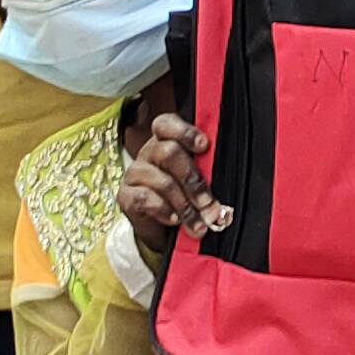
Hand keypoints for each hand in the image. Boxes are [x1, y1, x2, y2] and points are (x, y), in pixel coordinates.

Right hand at [118, 110, 223, 260]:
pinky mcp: (125, 196)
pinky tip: (175, 220)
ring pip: (162, 182)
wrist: (163, 229)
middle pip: (169, 153)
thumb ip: (208, 174)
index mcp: (168, 140)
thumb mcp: (200, 182)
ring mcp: (136, 173)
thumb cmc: (187, 197)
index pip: (167, 124)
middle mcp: (149, 152)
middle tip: (209, 204)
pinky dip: (165, 211)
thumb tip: (228, 183)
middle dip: (194, 181)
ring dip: (185, 205)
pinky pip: (145, 199)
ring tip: (200, 223)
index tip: (204, 146)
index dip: (185, 132)